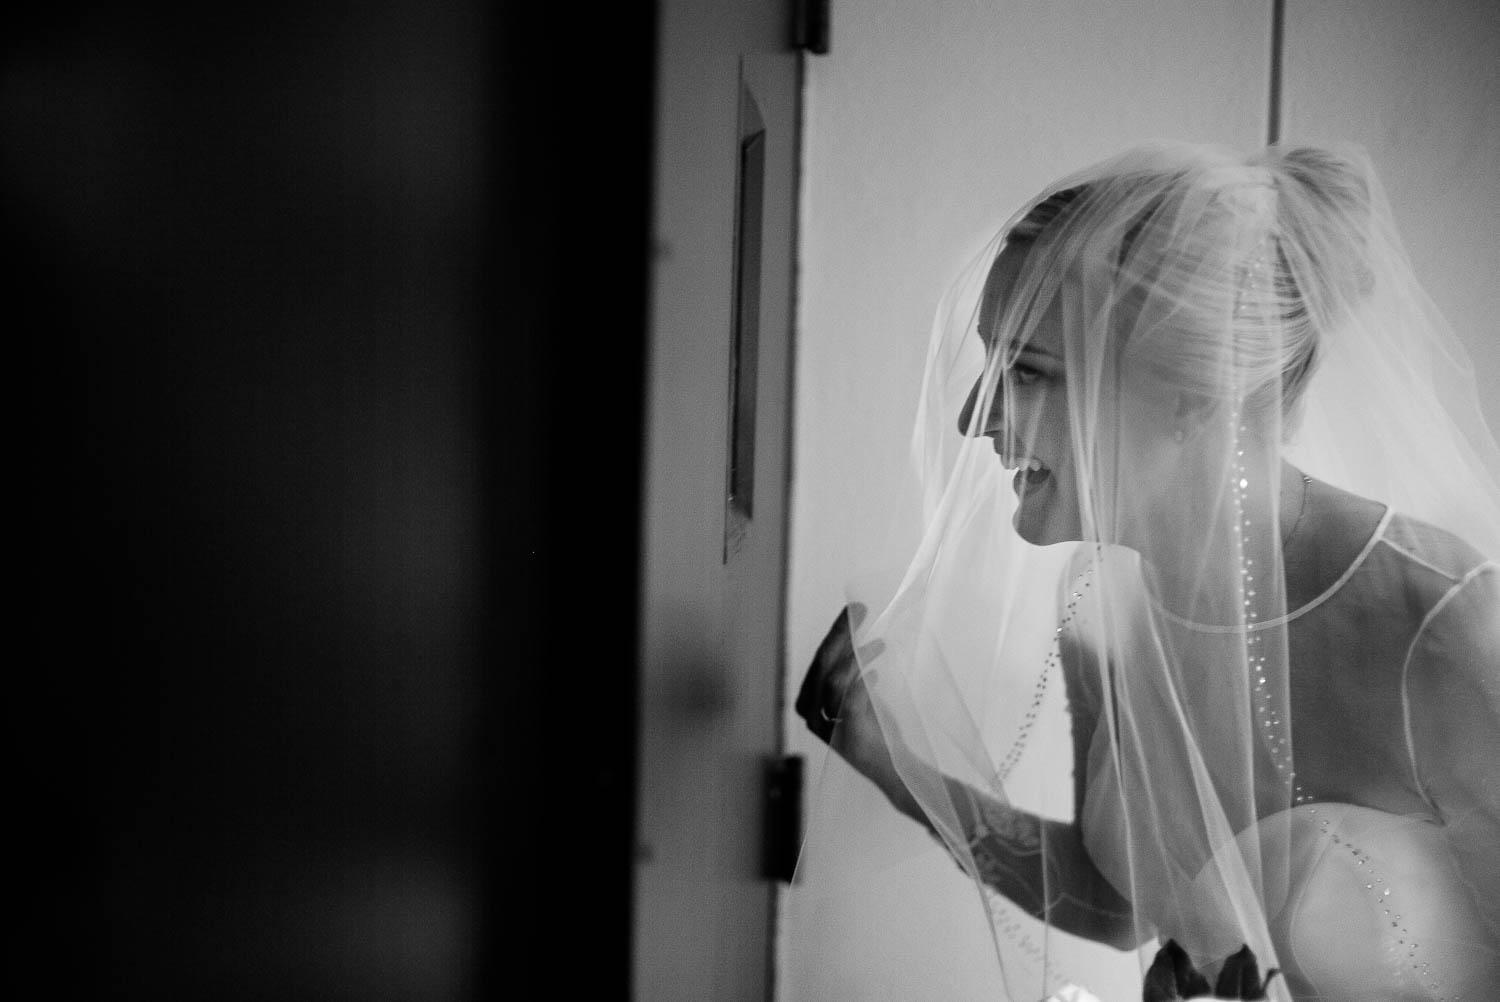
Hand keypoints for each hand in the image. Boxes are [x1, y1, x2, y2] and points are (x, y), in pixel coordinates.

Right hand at [795, 604, 889, 771]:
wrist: (891, 767)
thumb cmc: (873, 728)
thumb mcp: (857, 693)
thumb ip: (850, 671)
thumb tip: (855, 632)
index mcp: (809, 703)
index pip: (820, 659)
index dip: (835, 633)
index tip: (854, 612)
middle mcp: (812, 715)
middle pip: (823, 664)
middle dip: (841, 634)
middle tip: (859, 611)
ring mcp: (829, 729)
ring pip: (834, 681)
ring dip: (856, 657)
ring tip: (878, 645)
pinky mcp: (849, 738)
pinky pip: (850, 702)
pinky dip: (862, 684)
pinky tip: (875, 675)